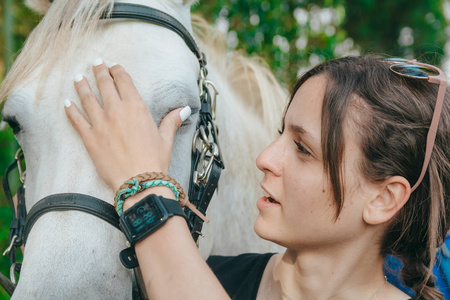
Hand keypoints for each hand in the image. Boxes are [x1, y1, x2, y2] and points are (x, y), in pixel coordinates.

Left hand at [64, 60, 190, 191]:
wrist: (138, 181)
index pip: (124, 81)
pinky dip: (70, 110)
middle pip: (104, 85)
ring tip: (78, 77)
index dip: (118, 71)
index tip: (114, 66)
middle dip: (99, 71)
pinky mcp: (89, 138)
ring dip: (82, 85)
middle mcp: (116, 110)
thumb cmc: (154, 161)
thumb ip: (171, 121)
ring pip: (87, 98)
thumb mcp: (166, 139)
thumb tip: (184, 109)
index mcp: (136, 107)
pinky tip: (66, 103)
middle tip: (95, 63)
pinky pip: (76, 120)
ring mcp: (100, 123)